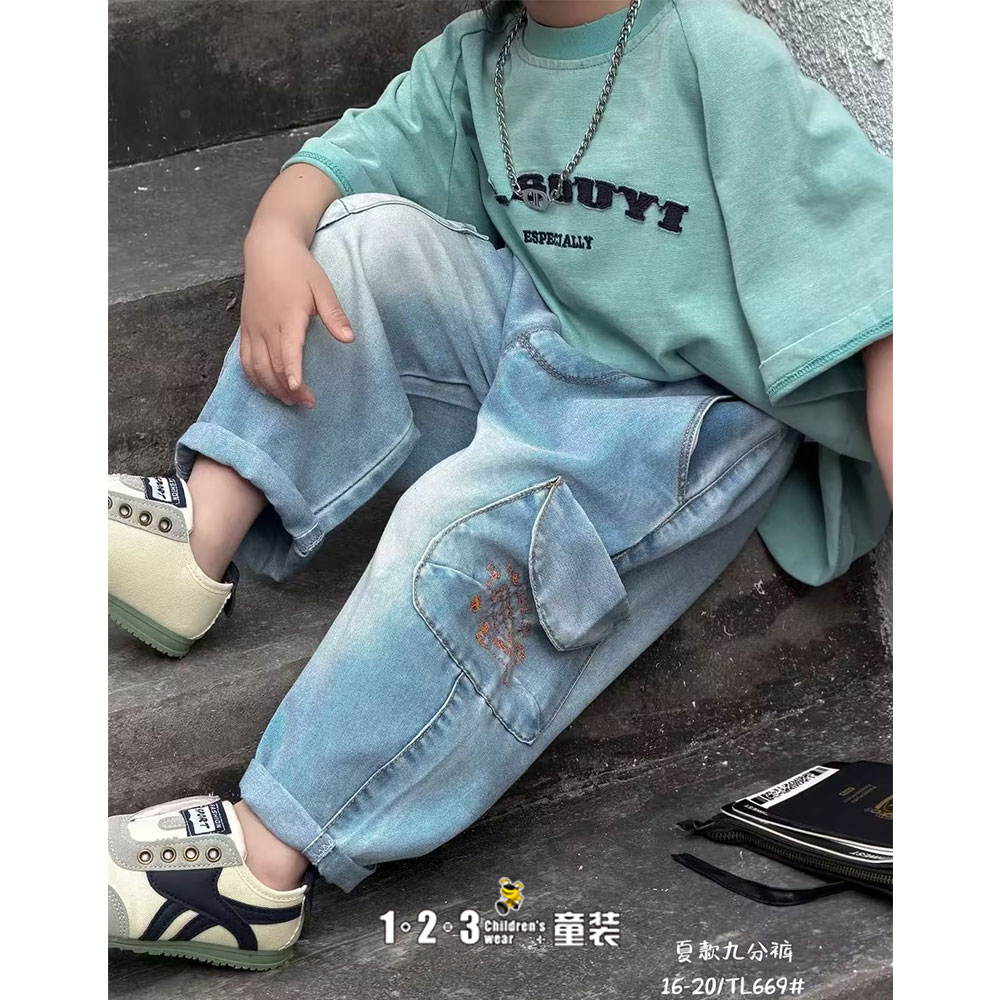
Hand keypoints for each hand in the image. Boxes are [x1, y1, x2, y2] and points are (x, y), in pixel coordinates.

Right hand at [239, 229, 354, 406]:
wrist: (268, 249)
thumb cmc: (299, 268)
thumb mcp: (322, 287)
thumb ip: (334, 314)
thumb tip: (349, 338)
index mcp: (288, 316)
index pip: (287, 351)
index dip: (292, 372)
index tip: (298, 389)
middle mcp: (266, 325)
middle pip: (273, 366)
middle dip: (288, 389)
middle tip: (306, 403)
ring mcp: (252, 328)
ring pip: (256, 367)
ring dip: (271, 387)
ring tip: (288, 400)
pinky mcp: (245, 328)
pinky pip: (244, 359)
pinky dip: (253, 377)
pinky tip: (266, 388)